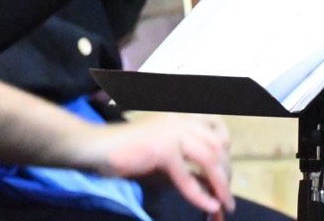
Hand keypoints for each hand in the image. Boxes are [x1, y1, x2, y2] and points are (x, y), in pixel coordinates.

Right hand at [92, 113, 234, 214]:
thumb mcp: (167, 164)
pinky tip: (208, 207)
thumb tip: (215, 191)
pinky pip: (188, 176)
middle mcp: (179, 119)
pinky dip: (200, 195)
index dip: (226, 148)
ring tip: (223, 206)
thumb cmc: (128, 156)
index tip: (226, 170)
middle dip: (226, 173)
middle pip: (218, 145)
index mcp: (180, 116)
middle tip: (226, 198)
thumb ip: (191, 172)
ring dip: (220, 185)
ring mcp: (171, 131)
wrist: (97, 150)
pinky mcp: (163, 148)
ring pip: (209, 158)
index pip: (216, 125)